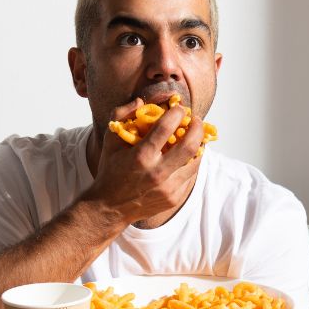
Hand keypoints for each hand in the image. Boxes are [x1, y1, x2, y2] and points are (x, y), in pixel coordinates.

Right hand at [82, 98, 205, 225]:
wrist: (110, 207)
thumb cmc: (111, 169)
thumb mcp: (110, 140)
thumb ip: (121, 114)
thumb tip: (142, 101)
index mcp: (140, 156)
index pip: (167, 127)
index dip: (177, 113)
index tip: (179, 108)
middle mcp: (156, 172)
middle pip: (190, 144)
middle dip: (197, 126)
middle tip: (195, 120)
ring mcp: (167, 188)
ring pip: (195, 160)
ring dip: (198, 144)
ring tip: (194, 136)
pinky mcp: (174, 198)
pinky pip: (191, 175)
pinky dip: (192, 162)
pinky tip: (187, 155)